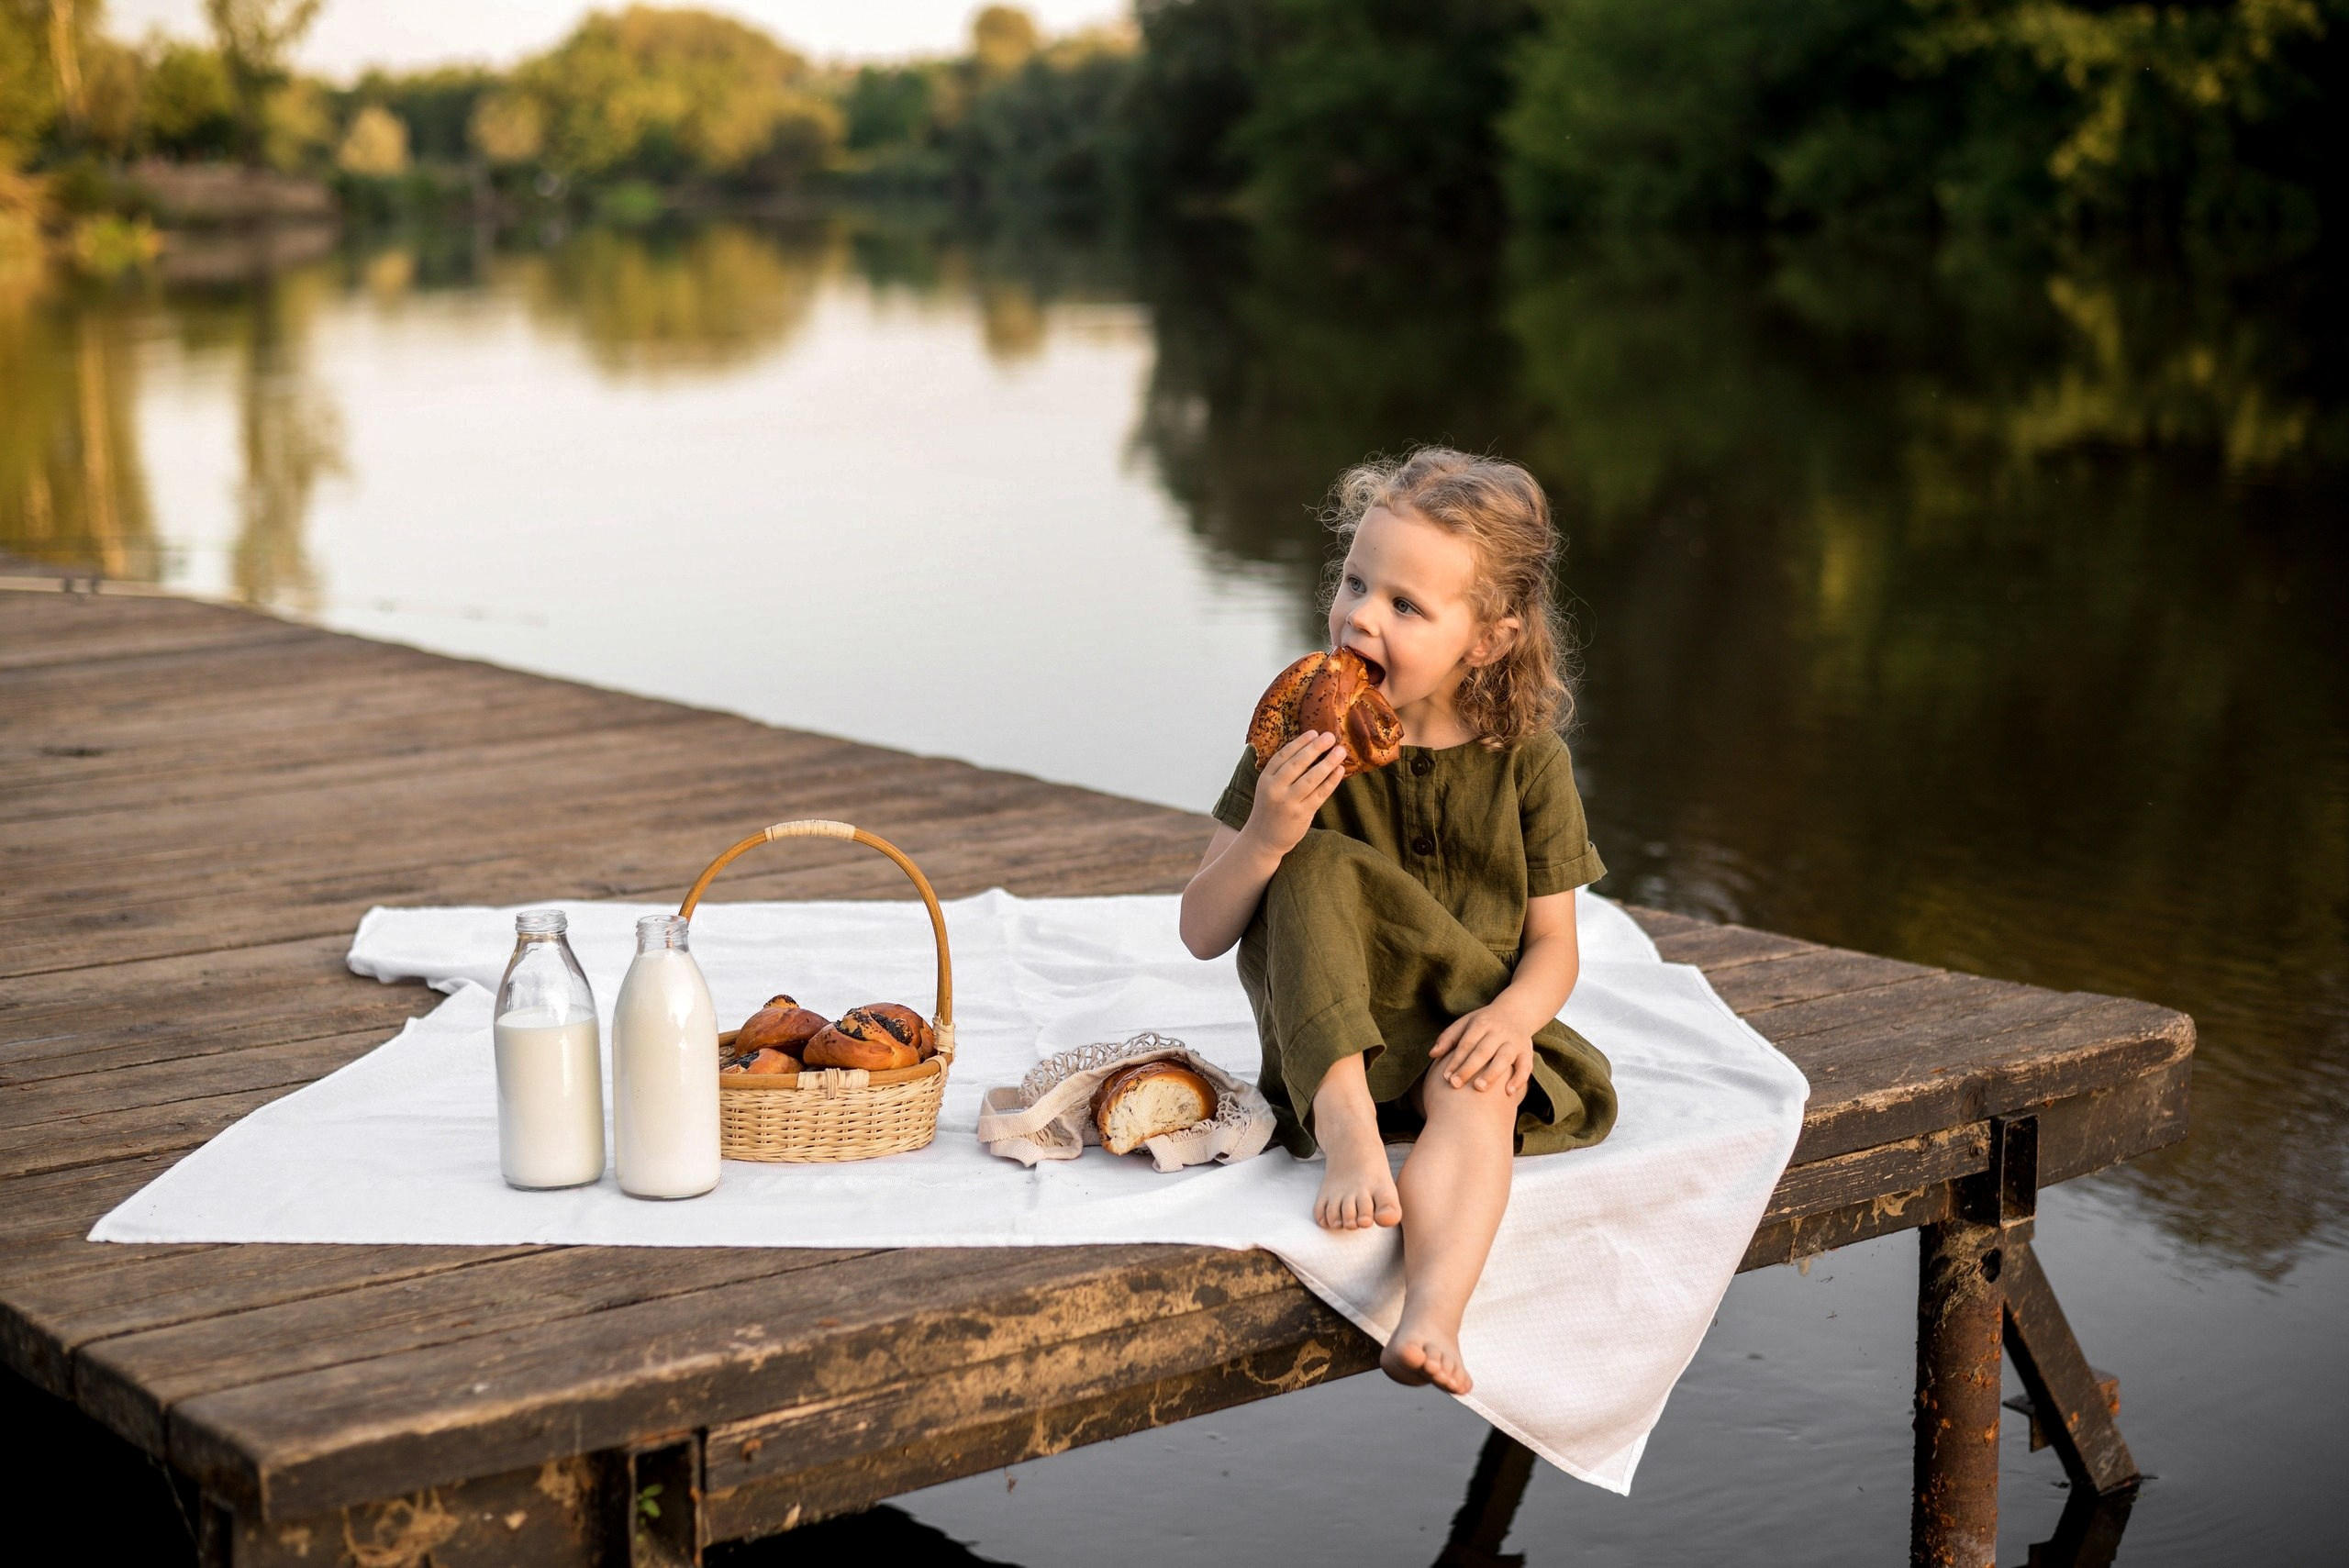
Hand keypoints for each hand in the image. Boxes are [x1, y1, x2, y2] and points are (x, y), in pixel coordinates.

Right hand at [1243, 730, 1345, 855]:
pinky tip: (1340, 770)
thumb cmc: (1271, 809)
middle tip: (1329, 736)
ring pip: (1311, 778)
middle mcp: (1275, 789)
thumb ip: (1283, 772)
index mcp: (1265, 779)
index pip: (1283, 755)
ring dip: (1328, 762)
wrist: (1263, 839)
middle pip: (1297, 764)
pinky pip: (1320, 794)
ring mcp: (1288, 802)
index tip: (1313, 732)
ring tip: (1340, 751)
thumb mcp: (1269, 788)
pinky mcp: (1301, 814)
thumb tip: (1310, 750)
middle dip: (1315, 748)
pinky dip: (1331, 781)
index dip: (1299, 743)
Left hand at [1430, 1005, 1535, 1094]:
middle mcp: (1498, 1032)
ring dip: (1492, 1073)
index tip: (1445, 1077)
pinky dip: (1519, 1079)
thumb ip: (1448, 1037)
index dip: (1456, 1059)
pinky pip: (1526, 1066)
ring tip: (1479, 1088)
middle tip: (1455, 1085)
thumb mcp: (1466, 1023)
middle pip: (1483, 1051)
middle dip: (1469, 1068)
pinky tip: (1509, 1093)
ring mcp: (1514, 1042)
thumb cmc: (1484, 1022)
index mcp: (1481, 1024)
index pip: (1467, 1043)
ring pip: (1504, 1058)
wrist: (1517, 1011)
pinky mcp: (1526, 1051)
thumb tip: (1432, 1054)